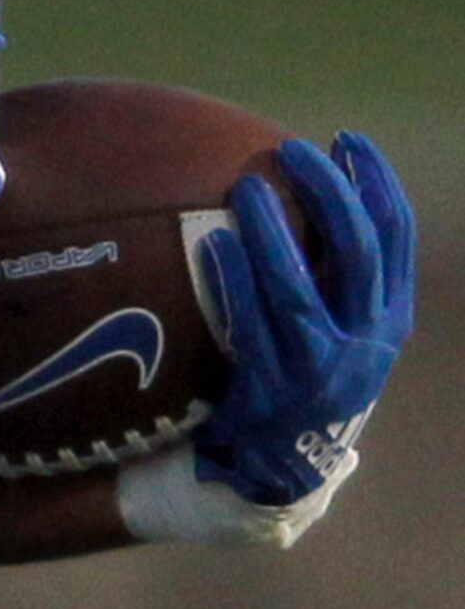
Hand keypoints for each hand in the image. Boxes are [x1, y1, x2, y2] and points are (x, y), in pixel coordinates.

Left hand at [194, 132, 413, 505]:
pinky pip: (253, 328)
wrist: (281, 467)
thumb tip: (305, 192)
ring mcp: (322, 370)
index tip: (350, 141)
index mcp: (388, 321)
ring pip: (302, 290)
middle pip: (356, 254)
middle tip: (295, 151)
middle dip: (330, 194)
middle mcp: (366, 344)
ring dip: (274, 232)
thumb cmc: (303, 375)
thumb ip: (331, 276)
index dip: (378, 185)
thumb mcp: (340, 329)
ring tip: (247, 185)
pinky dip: (235, 282)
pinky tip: (213, 242)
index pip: (396, 240)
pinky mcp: (275, 390)